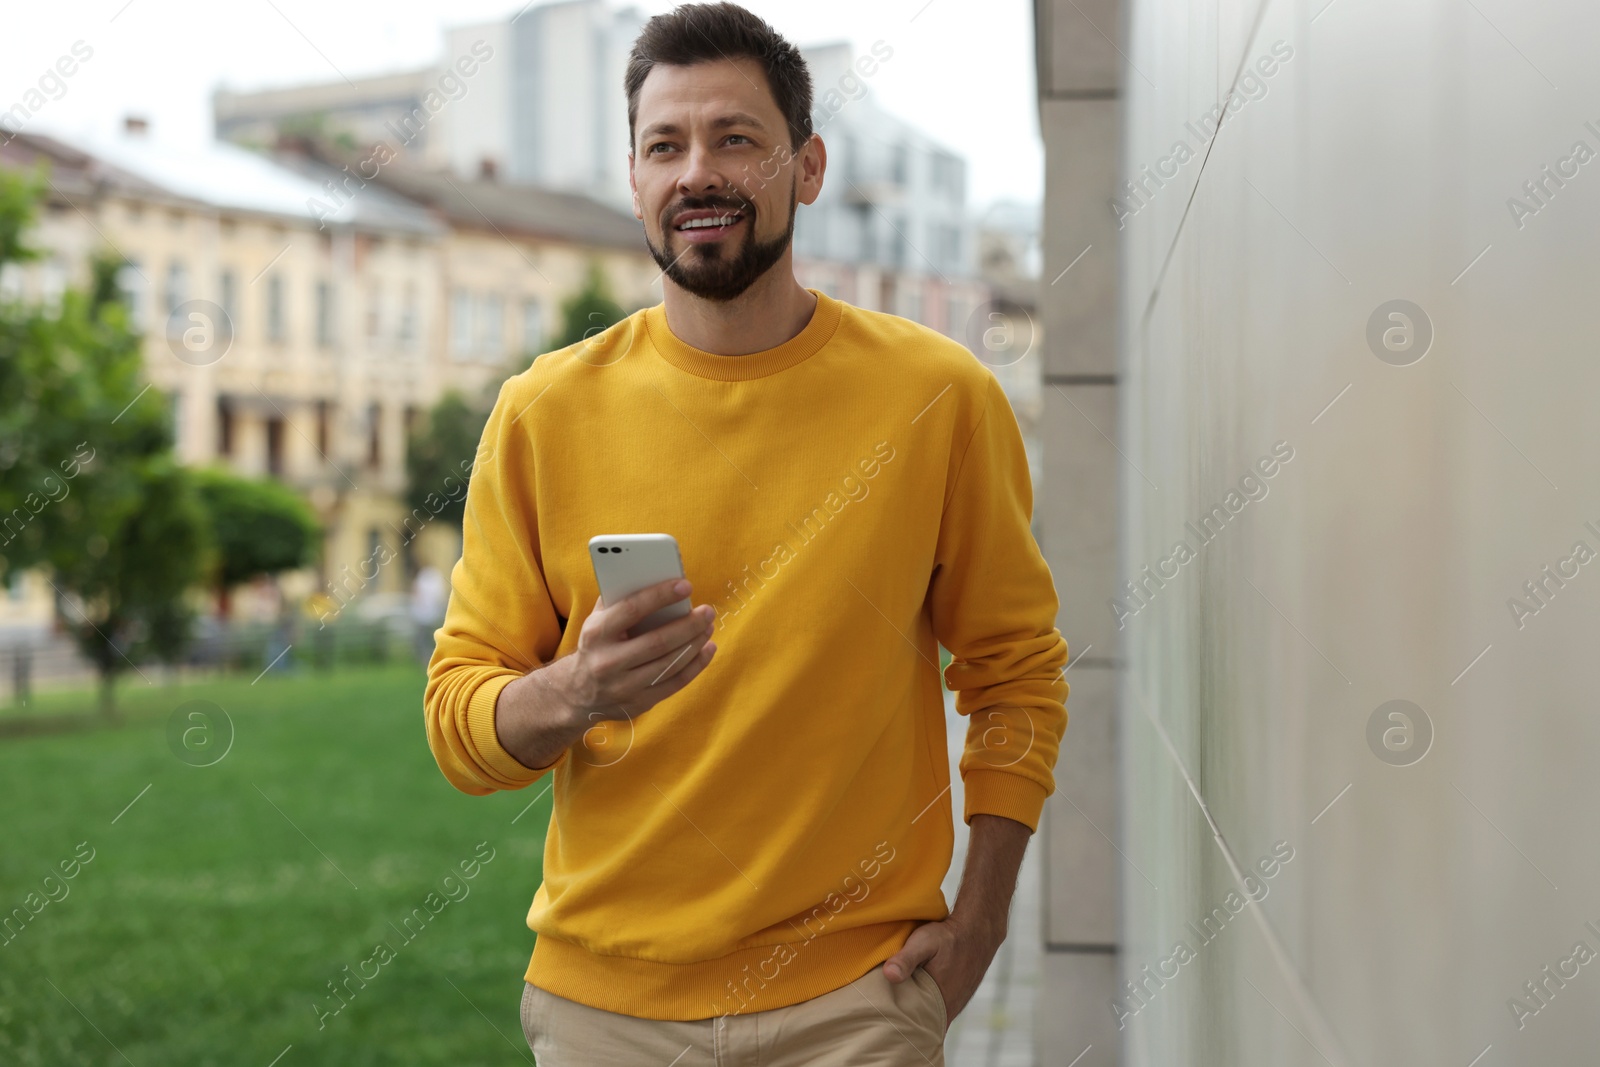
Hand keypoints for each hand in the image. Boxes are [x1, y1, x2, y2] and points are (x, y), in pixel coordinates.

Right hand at [495, 579, 714, 768]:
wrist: (577, 692)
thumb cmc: (596, 645)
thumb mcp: (596, 620)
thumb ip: (619, 598)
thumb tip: (655, 576)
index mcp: (597, 633)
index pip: (632, 609)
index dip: (661, 595)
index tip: (686, 585)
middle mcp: (608, 661)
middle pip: (658, 642)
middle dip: (688, 625)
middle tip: (708, 611)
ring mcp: (623, 686)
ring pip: (669, 664)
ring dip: (695, 644)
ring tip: (708, 627)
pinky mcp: (638, 703)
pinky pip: (675, 683)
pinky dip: (696, 665)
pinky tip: (707, 649)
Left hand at [882, 912, 1005, 1028]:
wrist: (978, 931)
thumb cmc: (949, 937)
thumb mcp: (924, 942)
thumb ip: (906, 959)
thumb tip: (889, 975)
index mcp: (939, 1003)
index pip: (917, 1032)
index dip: (900, 1034)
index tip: (883, 1031)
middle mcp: (948, 1009)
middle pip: (922, 1029)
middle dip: (905, 1028)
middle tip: (884, 1024)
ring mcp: (954, 1005)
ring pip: (930, 1020)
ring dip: (915, 1018)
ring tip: (893, 1013)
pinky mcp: (956, 998)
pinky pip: (937, 1011)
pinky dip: (925, 1009)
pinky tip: (912, 1001)